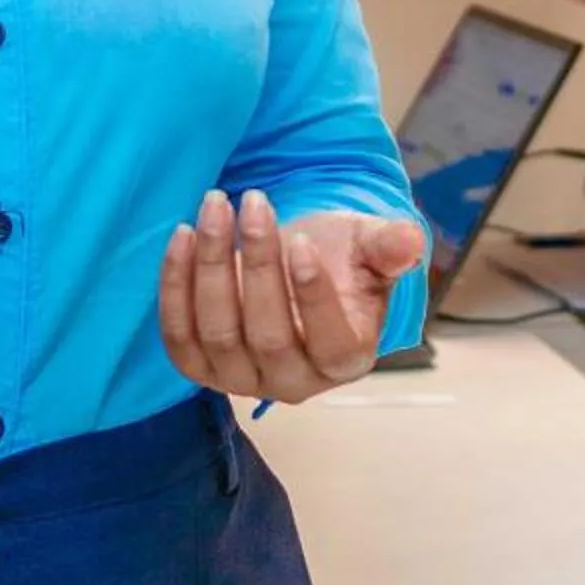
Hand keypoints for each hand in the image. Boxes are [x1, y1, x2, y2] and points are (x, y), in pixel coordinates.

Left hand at [157, 191, 427, 404]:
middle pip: (268, 335)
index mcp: (345, 359)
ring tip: (215, 207)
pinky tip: (182, 235)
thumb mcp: (370, 247)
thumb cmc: (340, 258)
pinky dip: (174, 285)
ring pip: (217, 334)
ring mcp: (241, 379)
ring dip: (211, 266)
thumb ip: (390, 247)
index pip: (330, 341)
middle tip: (254, 202)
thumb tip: (409, 241)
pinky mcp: (200, 366)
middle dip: (257, 263)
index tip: (300, 238)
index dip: (313, 294)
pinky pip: (178, 336)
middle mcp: (293, 382)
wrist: (296, 264)